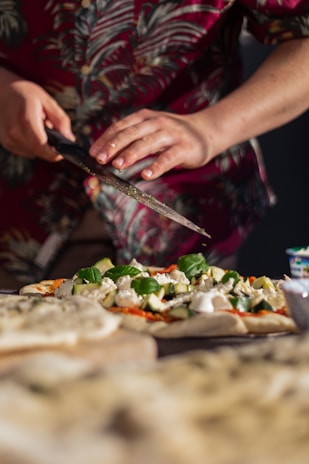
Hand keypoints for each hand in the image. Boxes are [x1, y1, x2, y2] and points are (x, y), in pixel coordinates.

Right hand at [0, 67, 73, 160]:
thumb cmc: (24, 94)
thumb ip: (60, 120)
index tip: (63, 153)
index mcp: (26, 119)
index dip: (54, 153)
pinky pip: (26, 151)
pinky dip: (32, 146)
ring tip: (39, 129)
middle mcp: (14, 131)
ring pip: (33, 153)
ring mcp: (8, 139)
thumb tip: (70, 138)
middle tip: (51, 132)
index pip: (41, 146)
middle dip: (49, 147)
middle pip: (39, 152)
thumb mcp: (47, 100)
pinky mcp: (6, 143)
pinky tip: (30, 132)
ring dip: (40, 146)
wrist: (2, 91)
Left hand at [89, 109, 213, 178]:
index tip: (93, 152)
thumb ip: (134, 139)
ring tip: (118, 166)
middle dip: (114, 146)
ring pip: (147, 143)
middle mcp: (157, 123)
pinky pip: (168, 158)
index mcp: (146, 118)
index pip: (121, 126)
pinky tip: (146, 175)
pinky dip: (156, 166)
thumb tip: (109, 155)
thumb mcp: (152, 131)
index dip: (106, 139)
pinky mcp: (185, 148)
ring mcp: (172, 134)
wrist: (206, 131)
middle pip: (131, 133)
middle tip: (100, 159)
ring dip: (131, 154)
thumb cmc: (174, 135)